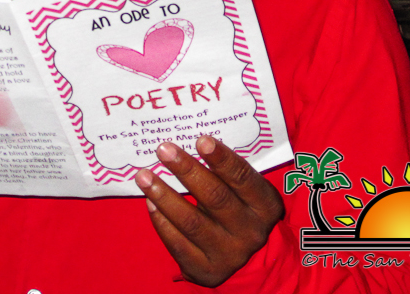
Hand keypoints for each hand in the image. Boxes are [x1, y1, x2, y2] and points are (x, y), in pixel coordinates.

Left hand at [135, 136, 283, 286]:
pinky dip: (161, 221)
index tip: (200, 140)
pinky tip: (149, 202)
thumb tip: (189, 141)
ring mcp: (229, 254)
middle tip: (163, 150)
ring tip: (144, 175)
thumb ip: (225, 172)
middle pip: (215, 197)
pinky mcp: (206, 270)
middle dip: (186, 171)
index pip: (243, 178)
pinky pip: (178, 243)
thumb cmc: (239, 209)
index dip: (222, 159)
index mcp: (265, 206)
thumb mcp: (244, 193)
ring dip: (164, 195)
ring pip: (192, 222)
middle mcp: (250, 232)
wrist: (246, 261)